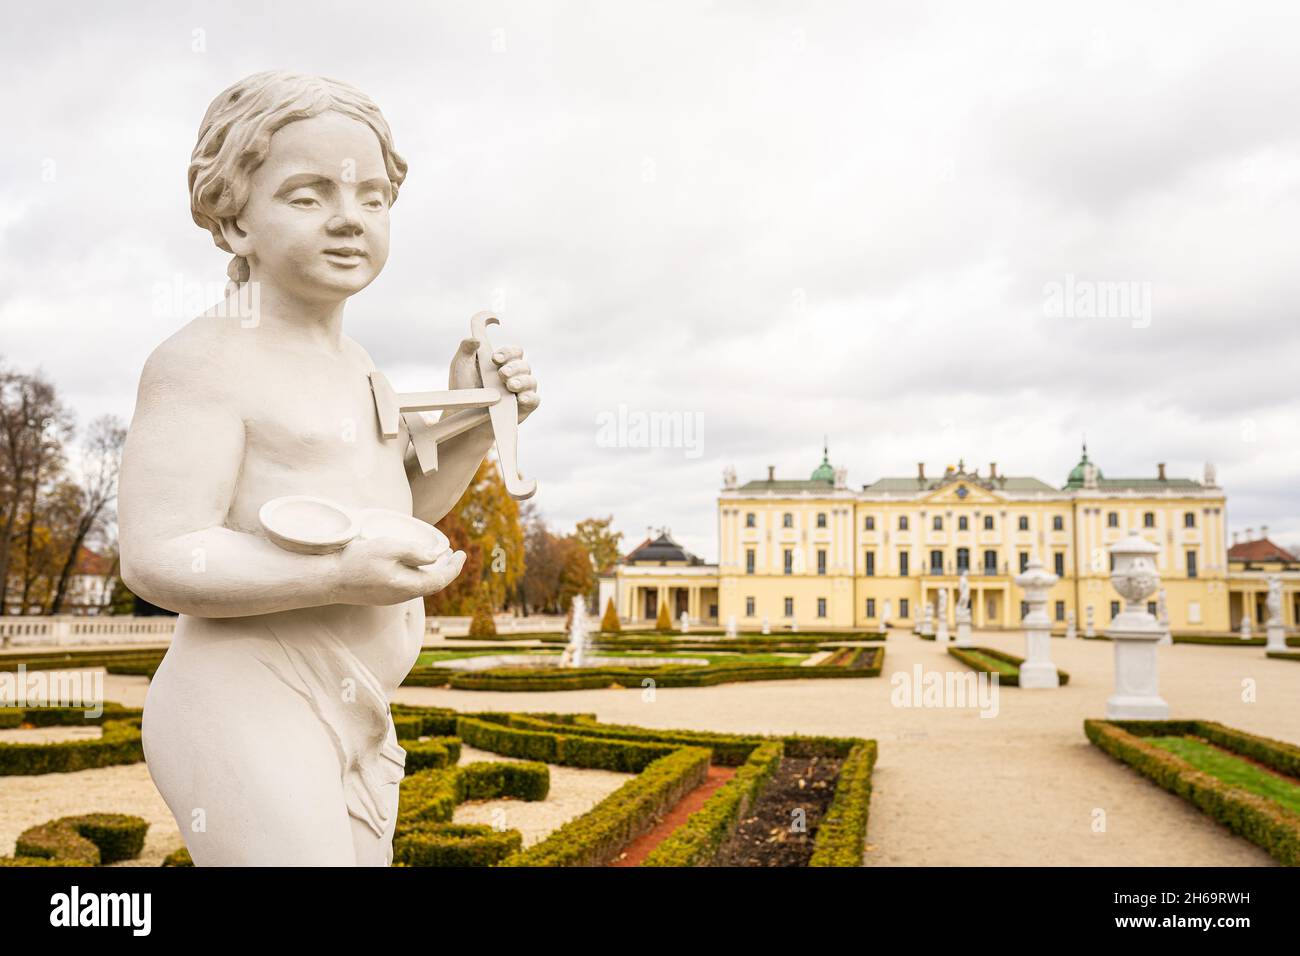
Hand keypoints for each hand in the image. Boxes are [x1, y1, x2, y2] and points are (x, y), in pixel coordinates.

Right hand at [334, 536, 466, 605]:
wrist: (329, 580)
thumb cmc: (357, 561)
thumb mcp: (388, 548)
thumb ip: (414, 552)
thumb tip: (435, 557)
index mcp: (408, 586)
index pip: (441, 579)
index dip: (455, 567)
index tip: (462, 552)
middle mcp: (402, 596)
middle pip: (433, 585)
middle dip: (447, 569)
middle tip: (454, 554)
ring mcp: (391, 597)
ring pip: (420, 586)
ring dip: (433, 572)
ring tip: (440, 557)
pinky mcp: (381, 595)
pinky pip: (408, 586)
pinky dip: (419, 575)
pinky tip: (416, 564)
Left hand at [449, 338, 539, 422]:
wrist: (462, 416)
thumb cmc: (462, 389)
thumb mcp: (460, 366)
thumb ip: (466, 349)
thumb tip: (476, 339)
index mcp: (502, 362)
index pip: (514, 352)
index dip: (508, 352)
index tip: (495, 358)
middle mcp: (514, 374)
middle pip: (523, 364)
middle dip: (513, 368)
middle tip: (502, 374)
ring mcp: (520, 390)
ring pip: (530, 380)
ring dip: (521, 381)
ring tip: (510, 386)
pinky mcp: (525, 407)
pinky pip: (534, 399)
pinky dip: (530, 397)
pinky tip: (521, 398)